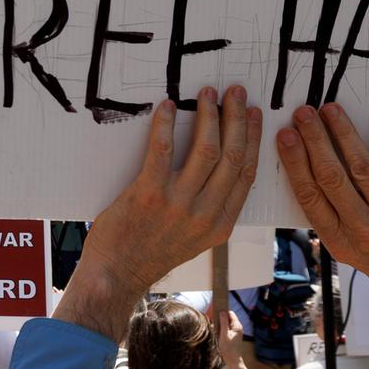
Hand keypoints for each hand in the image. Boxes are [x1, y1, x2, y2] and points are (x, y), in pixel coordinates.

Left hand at [56, 86, 260, 341]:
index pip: (247, 174)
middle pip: (232, 156)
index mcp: (220, 225)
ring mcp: (178, 204)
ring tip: (207, 94)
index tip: (254, 115)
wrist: (115, 276)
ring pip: (206, 150)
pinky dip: (166, 124)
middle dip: (236, 119)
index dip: (253, 140)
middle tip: (235, 92)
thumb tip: (217, 172)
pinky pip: (162, 150)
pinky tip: (167, 107)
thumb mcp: (195, 240)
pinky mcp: (148, 194)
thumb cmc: (149, 254)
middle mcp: (205, 214)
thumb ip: (209, 210)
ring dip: (209, 116)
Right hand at [216, 311, 245, 362]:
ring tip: (216, 330)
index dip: (223, 312)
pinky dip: (222, 329)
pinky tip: (218, 334)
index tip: (215, 313)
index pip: (230, 313)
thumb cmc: (228, 348)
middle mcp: (237, 328)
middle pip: (228, 318)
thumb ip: (223, 322)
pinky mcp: (233, 336)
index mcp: (237, 326)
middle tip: (213, 322)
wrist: (232, 361)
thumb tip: (222, 312)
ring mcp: (236, 332)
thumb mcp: (224, 334)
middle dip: (221, 318)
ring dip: (220, 325)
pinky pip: (226, 329)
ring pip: (227, 324)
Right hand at [275, 103, 368, 336]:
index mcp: (341, 243)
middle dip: (313, 140)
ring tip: (330, 109)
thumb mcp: (359, 258)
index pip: (309, 197)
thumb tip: (316, 182)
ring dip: (343, 133)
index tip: (284, 136)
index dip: (294, 163)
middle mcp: (364, 232)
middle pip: (330, 177)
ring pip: (361, 167)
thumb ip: (339, 225)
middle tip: (302, 112)